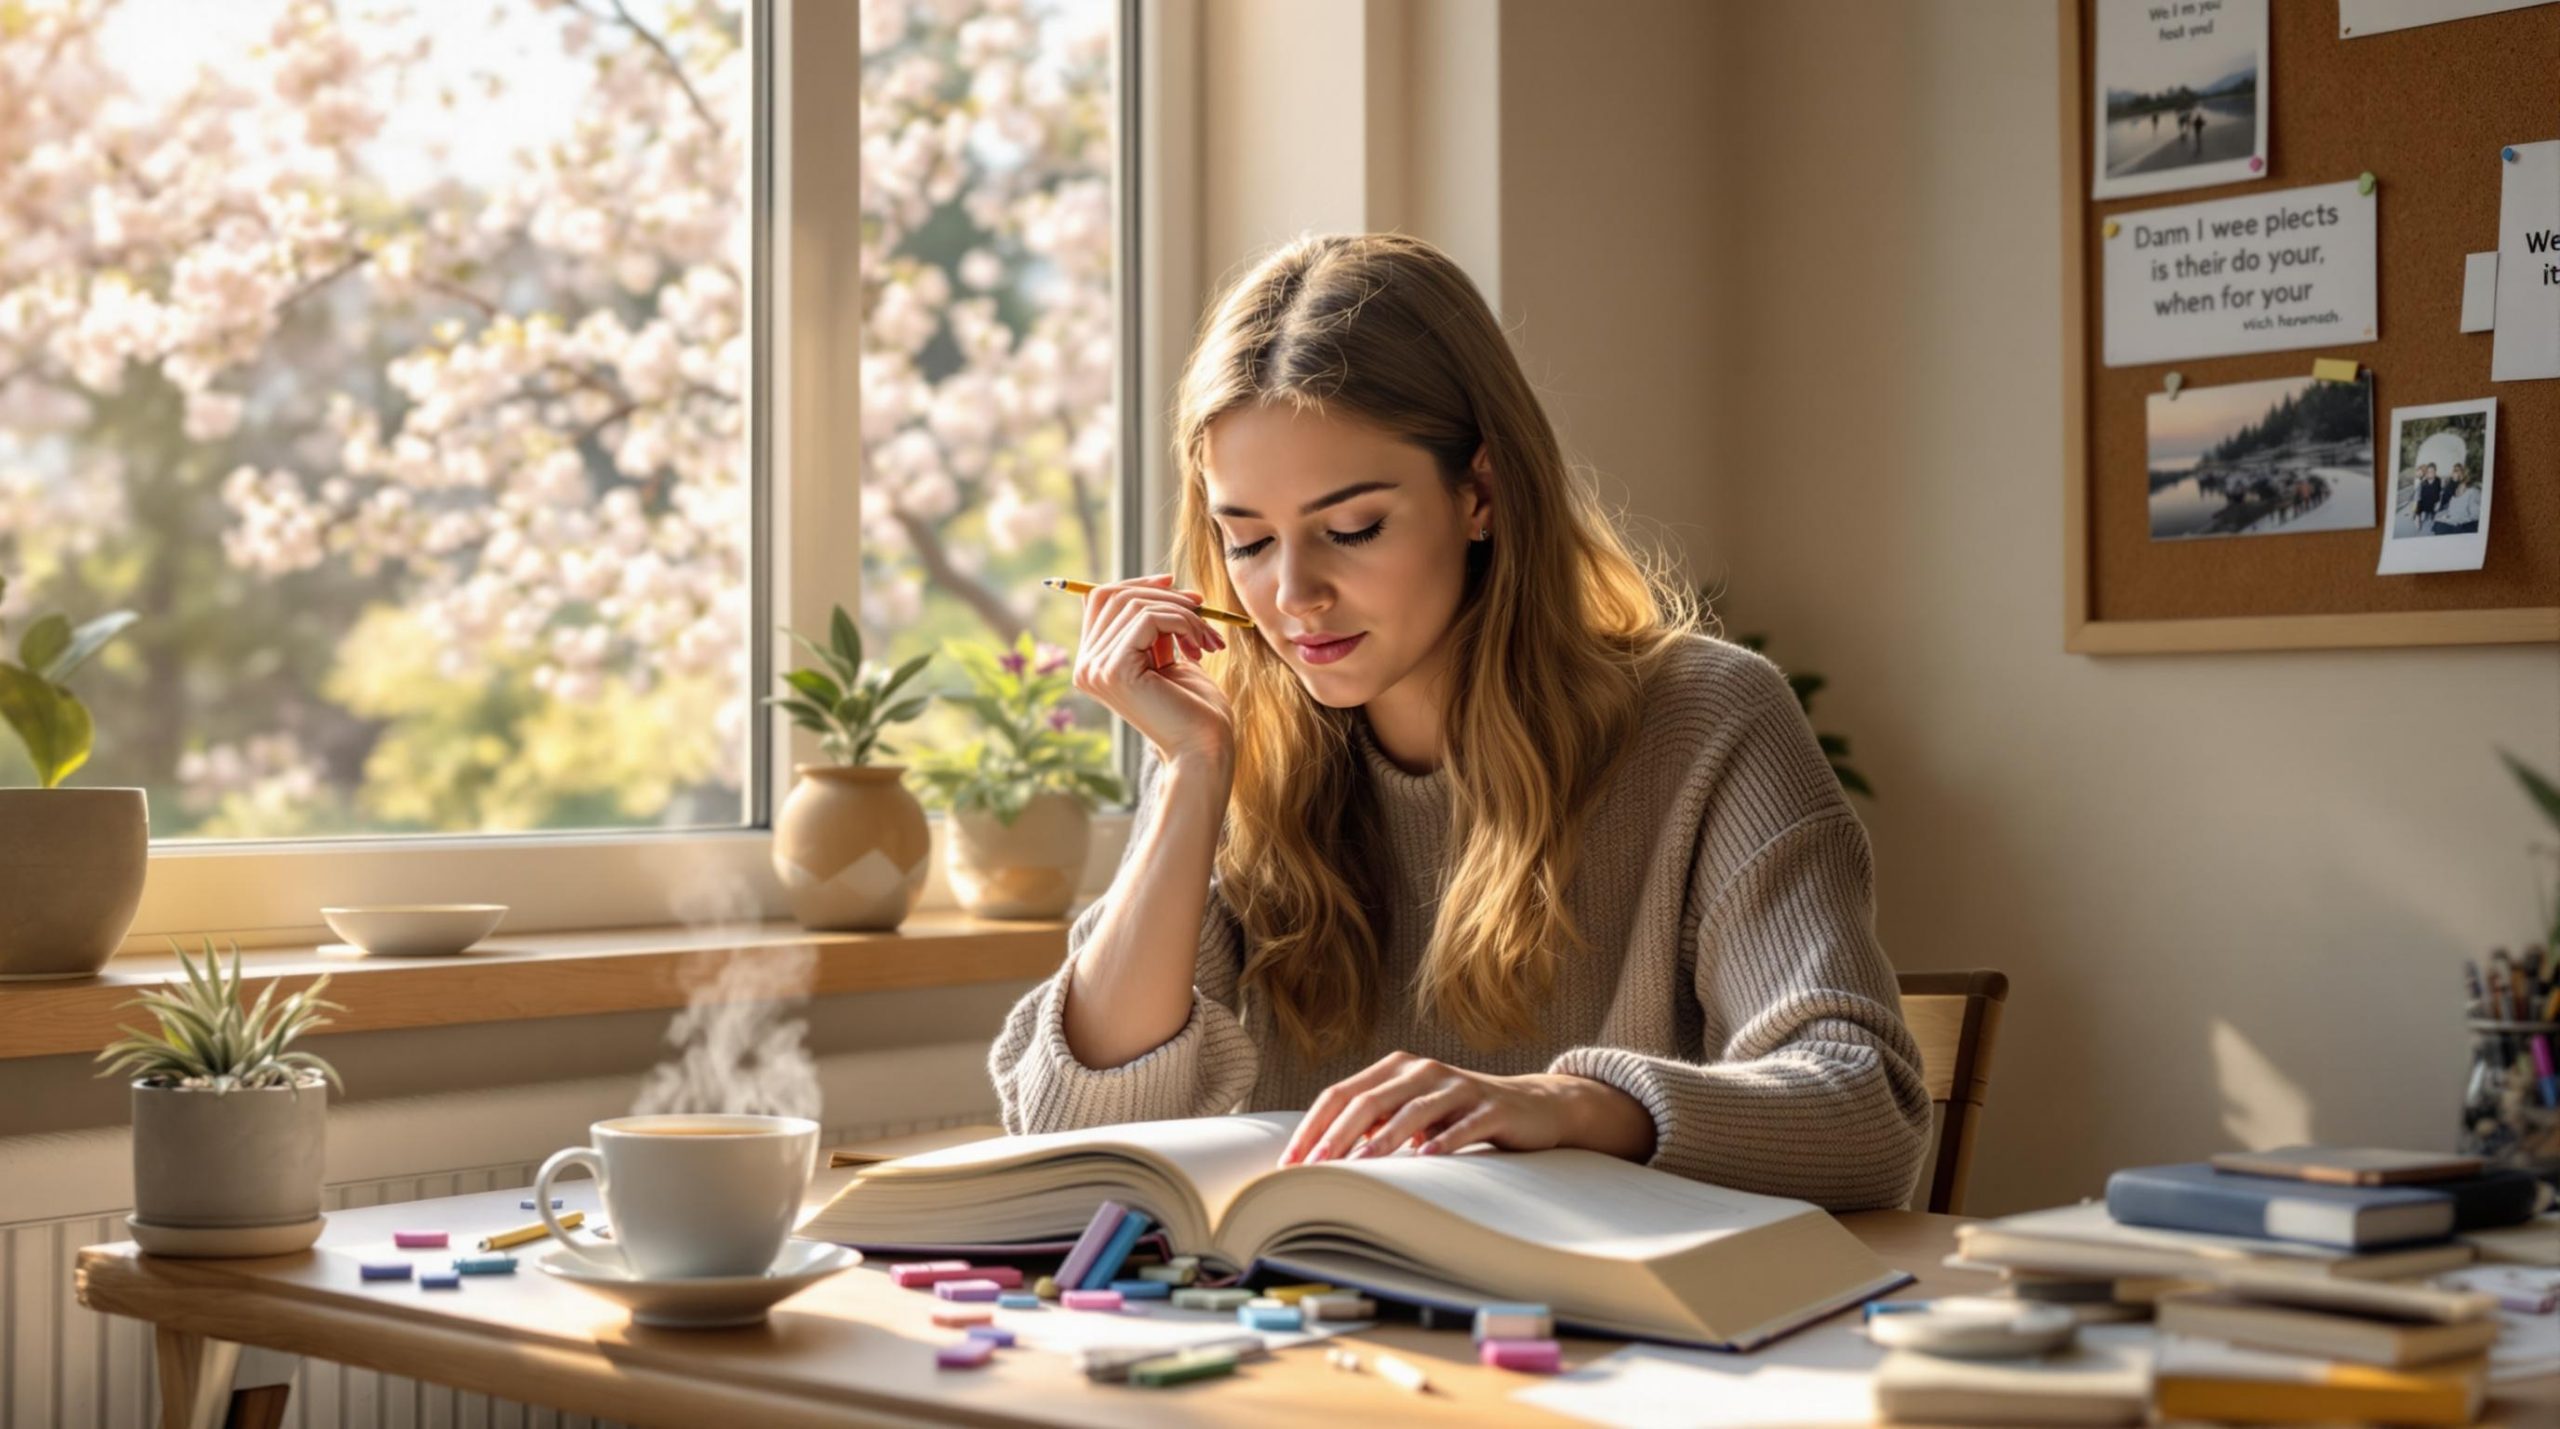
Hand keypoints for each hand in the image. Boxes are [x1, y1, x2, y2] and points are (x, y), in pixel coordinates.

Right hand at [1071, 573, 1231, 766]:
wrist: (1205, 749)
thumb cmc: (1195, 709)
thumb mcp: (1168, 656)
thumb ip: (1152, 627)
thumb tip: (1158, 584)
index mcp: (1095, 664)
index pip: (1101, 600)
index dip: (1138, 584)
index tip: (1175, 585)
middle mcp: (1087, 667)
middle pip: (1114, 595)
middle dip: (1165, 595)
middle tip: (1202, 609)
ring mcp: (1096, 669)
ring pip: (1135, 604)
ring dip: (1182, 612)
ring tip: (1208, 639)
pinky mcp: (1115, 670)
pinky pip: (1149, 618)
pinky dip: (1183, 623)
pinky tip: (1201, 648)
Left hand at [1276, 1053, 1653, 1165]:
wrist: (1531, 1107)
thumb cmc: (1458, 1116)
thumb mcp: (1412, 1114)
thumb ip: (1373, 1124)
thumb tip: (1318, 1157)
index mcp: (1395, 1068)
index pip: (1342, 1094)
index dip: (1313, 1126)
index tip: (1291, 1162)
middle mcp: (1422, 1070)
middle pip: (1370, 1100)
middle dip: (1338, 1135)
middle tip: (1314, 1167)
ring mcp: (1458, 1085)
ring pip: (1413, 1110)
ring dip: (1384, 1140)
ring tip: (1360, 1166)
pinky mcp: (1491, 1106)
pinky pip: (1463, 1124)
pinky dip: (1444, 1141)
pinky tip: (1427, 1159)